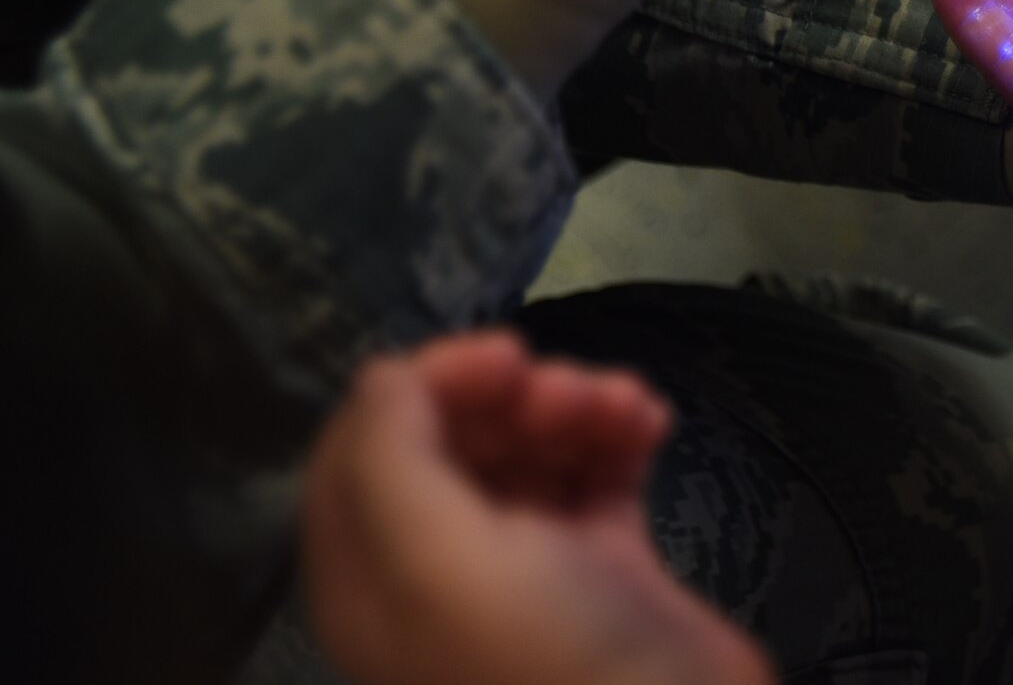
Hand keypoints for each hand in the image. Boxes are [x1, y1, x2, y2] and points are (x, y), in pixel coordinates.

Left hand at [303, 334, 769, 684]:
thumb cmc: (541, 654)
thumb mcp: (435, 560)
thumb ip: (388, 457)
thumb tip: (384, 376)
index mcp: (375, 576)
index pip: (361, 449)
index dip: (421, 387)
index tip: (500, 358)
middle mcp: (438, 569)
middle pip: (450, 438)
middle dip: (508, 394)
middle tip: (561, 389)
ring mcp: (527, 566)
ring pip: (528, 445)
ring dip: (574, 403)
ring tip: (622, 406)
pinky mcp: (603, 565)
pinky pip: (598, 469)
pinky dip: (619, 432)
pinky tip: (651, 421)